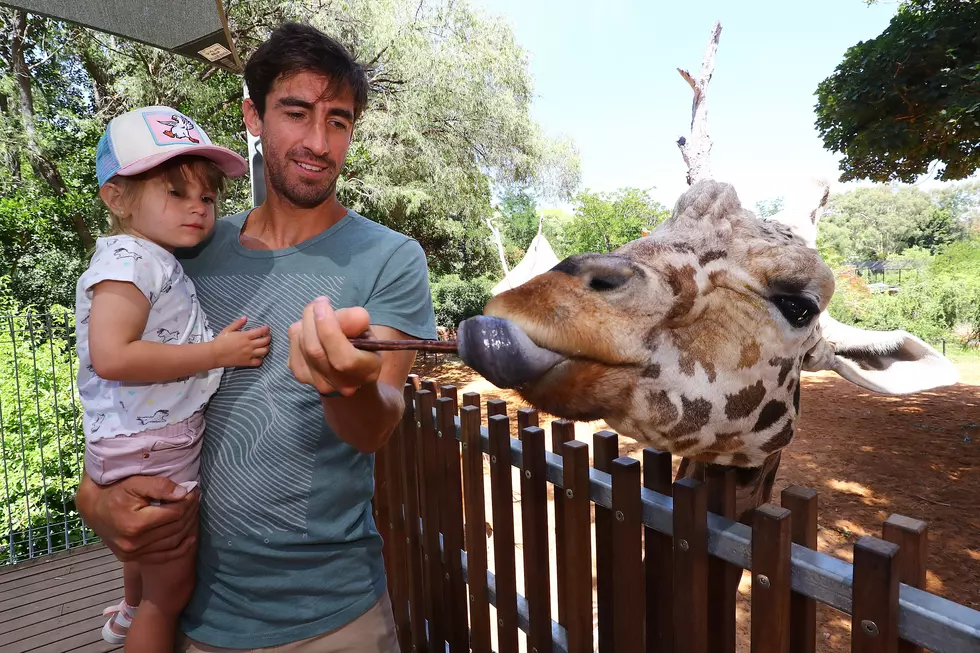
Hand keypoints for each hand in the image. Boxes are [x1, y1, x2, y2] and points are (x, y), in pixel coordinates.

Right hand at [75, 473, 198, 563]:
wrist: (94, 509)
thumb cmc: (116, 492)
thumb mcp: (135, 483)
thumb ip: (159, 486)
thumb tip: (183, 493)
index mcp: (135, 524)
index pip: (174, 513)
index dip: (188, 501)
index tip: (193, 490)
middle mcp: (134, 543)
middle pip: (175, 527)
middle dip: (190, 511)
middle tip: (196, 498)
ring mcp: (133, 553)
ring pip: (172, 541)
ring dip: (188, 526)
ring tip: (192, 511)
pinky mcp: (133, 558)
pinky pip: (163, 557)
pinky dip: (180, 549)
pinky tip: (190, 538)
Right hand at [210, 317, 270, 367]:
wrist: (214, 354)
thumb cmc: (220, 341)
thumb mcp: (228, 330)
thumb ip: (237, 323)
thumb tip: (245, 317)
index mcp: (245, 336)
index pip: (261, 331)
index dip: (266, 329)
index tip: (267, 328)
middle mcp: (249, 345)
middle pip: (265, 341)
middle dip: (268, 338)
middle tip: (267, 337)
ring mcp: (249, 354)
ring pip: (265, 351)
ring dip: (267, 348)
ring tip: (264, 346)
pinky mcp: (247, 362)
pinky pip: (259, 362)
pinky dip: (261, 359)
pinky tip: (258, 356)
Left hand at [287, 296, 381, 396]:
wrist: (350, 371)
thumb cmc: (362, 346)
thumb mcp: (366, 331)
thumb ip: (358, 322)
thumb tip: (356, 315)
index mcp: (365, 372)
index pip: (343, 358)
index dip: (329, 329)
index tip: (324, 304)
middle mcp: (341, 383)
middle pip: (315, 350)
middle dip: (312, 320)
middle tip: (318, 303)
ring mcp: (319, 382)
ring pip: (302, 346)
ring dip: (305, 323)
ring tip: (316, 314)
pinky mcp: (302, 376)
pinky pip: (292, 348)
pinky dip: (298, 332)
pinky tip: (308, 328)